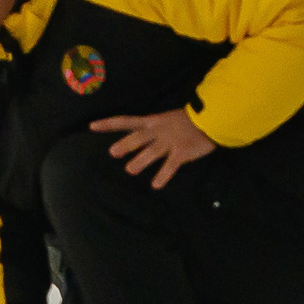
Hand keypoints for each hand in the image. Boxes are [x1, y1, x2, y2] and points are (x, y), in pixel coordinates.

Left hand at [89, 109, 217, 189]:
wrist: (212, 119)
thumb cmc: (189, 120)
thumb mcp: (166, 119)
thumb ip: (153, 129)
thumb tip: (138, 139)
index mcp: (152, 121)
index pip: (126, 121)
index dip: (108, 123)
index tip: (92, 126)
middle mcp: (158, 131)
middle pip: (139, 137)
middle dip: (126, 144)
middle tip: (113, 153)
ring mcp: (170, 141)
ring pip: (152, 152)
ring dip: (141, 161)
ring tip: (130, 170)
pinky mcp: (182, 152)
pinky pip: (170, 165)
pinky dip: (163, 175)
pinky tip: (155, 185)